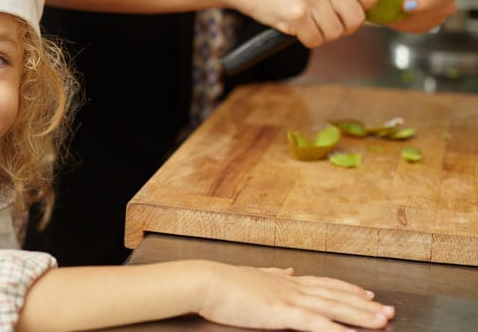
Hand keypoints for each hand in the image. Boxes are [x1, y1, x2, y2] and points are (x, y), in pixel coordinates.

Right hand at [197, 262, 393, 331]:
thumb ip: (271, 275)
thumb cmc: (222, 283)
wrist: (207, 282)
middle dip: (365, 304)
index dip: (347, 289)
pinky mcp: (283, 313)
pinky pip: (317, 324)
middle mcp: (292, 287)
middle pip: (336, 295)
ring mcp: (290, 299)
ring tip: (383, 320)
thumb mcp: (252, 276)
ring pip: (334, 307)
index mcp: (285, 281)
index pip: (324, 284)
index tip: (366, 293)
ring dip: (361, 315)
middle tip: (388, 310)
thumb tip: (285, 271)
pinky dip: (337, 330)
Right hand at [224, 0, 384, 47]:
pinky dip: (305, 39)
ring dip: (321, 34)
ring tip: (306, 21)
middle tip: (323, 21)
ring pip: (335, 33)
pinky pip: (315, 40)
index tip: (348, 8)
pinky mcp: (295, 15)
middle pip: (356, 20)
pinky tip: (295, 26)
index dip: (365, 6)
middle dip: (341, 27)